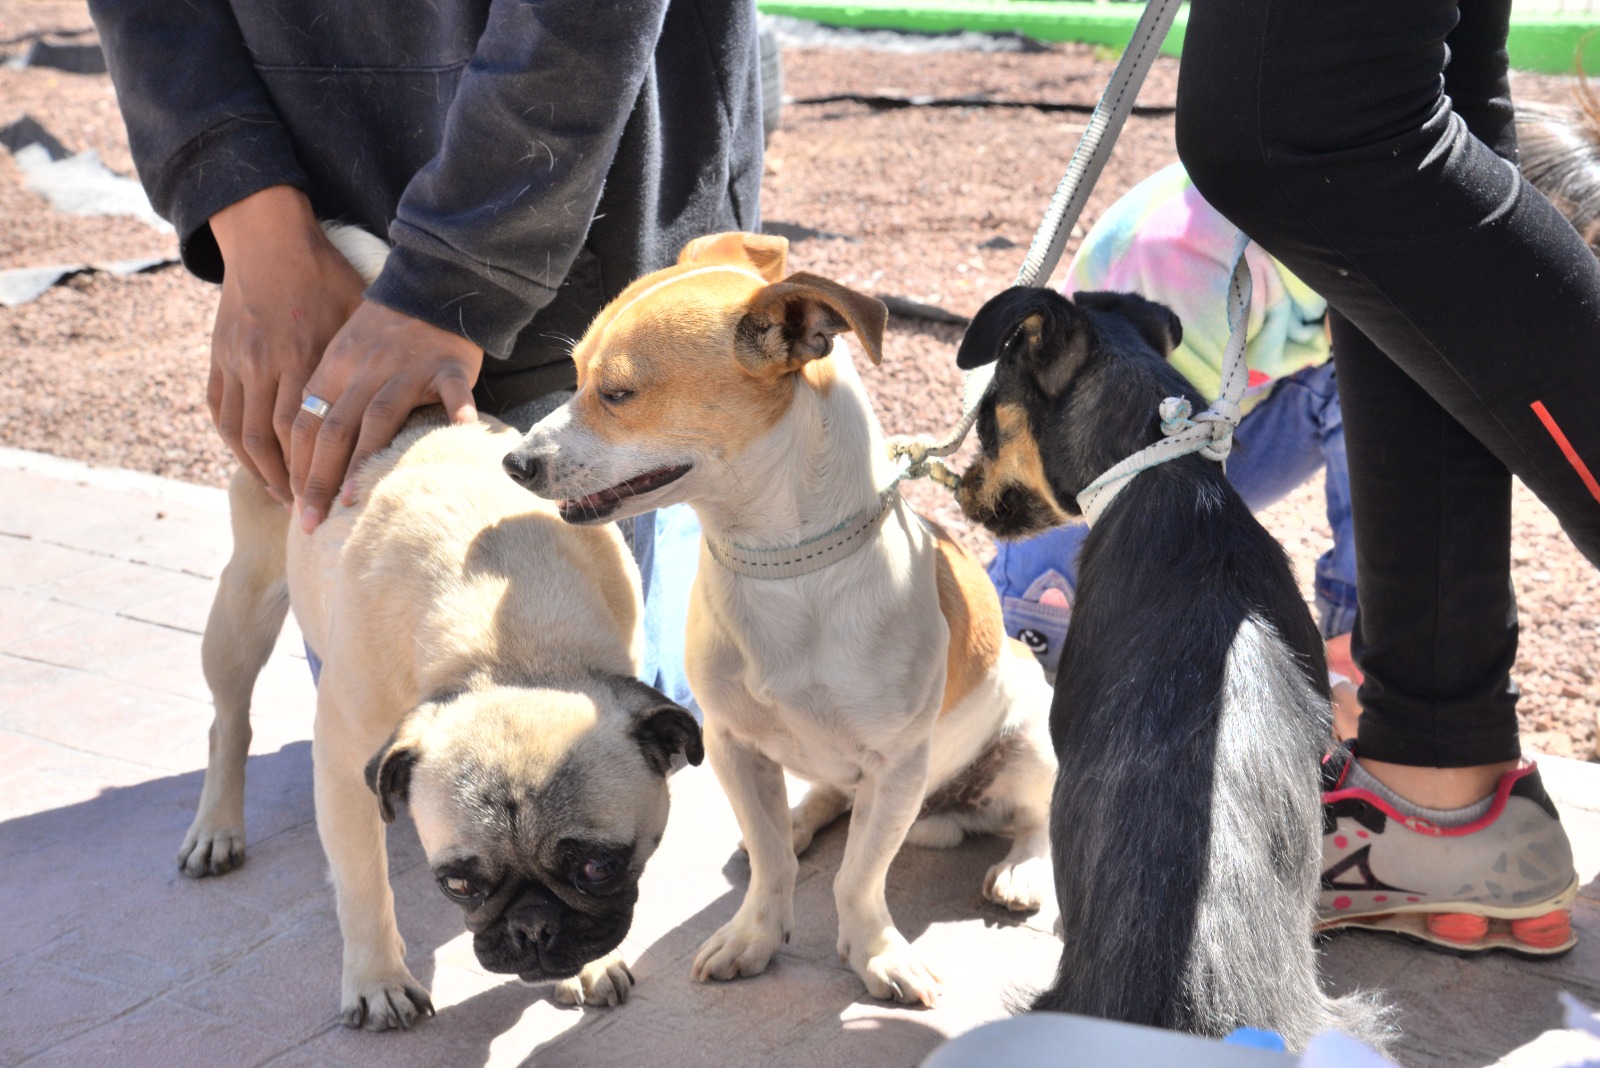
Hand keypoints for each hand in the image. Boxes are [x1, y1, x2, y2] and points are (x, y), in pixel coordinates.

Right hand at [209, 186, 366, 504]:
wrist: (268, 236)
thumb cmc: (327, 274)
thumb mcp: (361, 310)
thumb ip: (378, 358)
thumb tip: (422, 395)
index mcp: (308, 353)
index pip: (312, 429)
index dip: (323, 468)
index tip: (339, 498)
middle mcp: (267, 361)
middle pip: (276, 440)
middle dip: (292, 483)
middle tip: (309, 516)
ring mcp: (238, 360)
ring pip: (243, 432)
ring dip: (261, 471)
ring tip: (284, 498)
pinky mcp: (219, 355)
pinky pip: (220, 411)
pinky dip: (236, 444)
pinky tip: (255, 465)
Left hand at [290, 300, 482, 531]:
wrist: (431, 285)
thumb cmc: (387, 329)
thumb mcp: (345, 352)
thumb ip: (329, 392)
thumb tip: (305, 450)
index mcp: (335, 367)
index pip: (305, 422)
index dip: (295, 466)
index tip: (293, 505)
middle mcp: (365, 369)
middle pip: (333, 428)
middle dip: (317, 479)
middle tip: (309, 523)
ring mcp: (407, 368)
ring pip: (379, 417)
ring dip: (364, 460)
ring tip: (353, 500)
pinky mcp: (447, 365)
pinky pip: (453, 392)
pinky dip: (458, 413)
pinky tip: (461, 435)